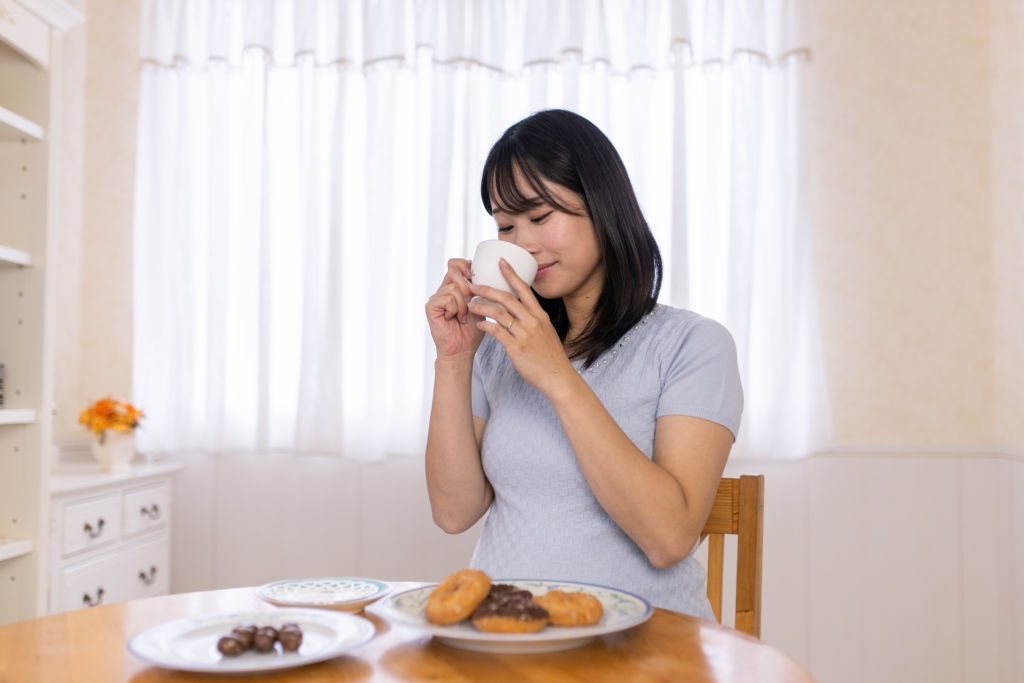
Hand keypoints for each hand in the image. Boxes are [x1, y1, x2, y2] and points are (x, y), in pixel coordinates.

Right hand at [425, 258, 484, 358]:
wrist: (463, 349)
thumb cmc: (473, 329)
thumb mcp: (481, 304)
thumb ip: (481, 288)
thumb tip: (488, 270)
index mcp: (455, 285)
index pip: (457, 263)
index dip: (468, 267)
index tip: (477, 280)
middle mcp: (444, 288)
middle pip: (454, 269)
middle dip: (468, 287)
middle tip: (469, 304)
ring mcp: (436, 297)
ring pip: (454, 286)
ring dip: (463, 303)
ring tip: (462, 316)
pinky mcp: (431, 306)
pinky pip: (447, 297)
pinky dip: (455, 309)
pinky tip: (454, 318)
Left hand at [468, 259, 575, 395]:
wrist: (558, 377)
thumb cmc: (550, 356)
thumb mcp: (546, 332)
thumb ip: (533, 320)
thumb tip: (520, 312)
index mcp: (539, 315)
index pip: (524, 289)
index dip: (511, 274)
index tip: (501, 262)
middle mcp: (532, 321)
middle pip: (507, 298)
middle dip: (488, 289)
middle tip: (473, 285)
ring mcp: (524, 334)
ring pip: (499, 313)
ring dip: (482, 307)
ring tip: (471, 305)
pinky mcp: (516, 347)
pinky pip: (497, 332)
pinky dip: (486, 326)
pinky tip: (479, 324)